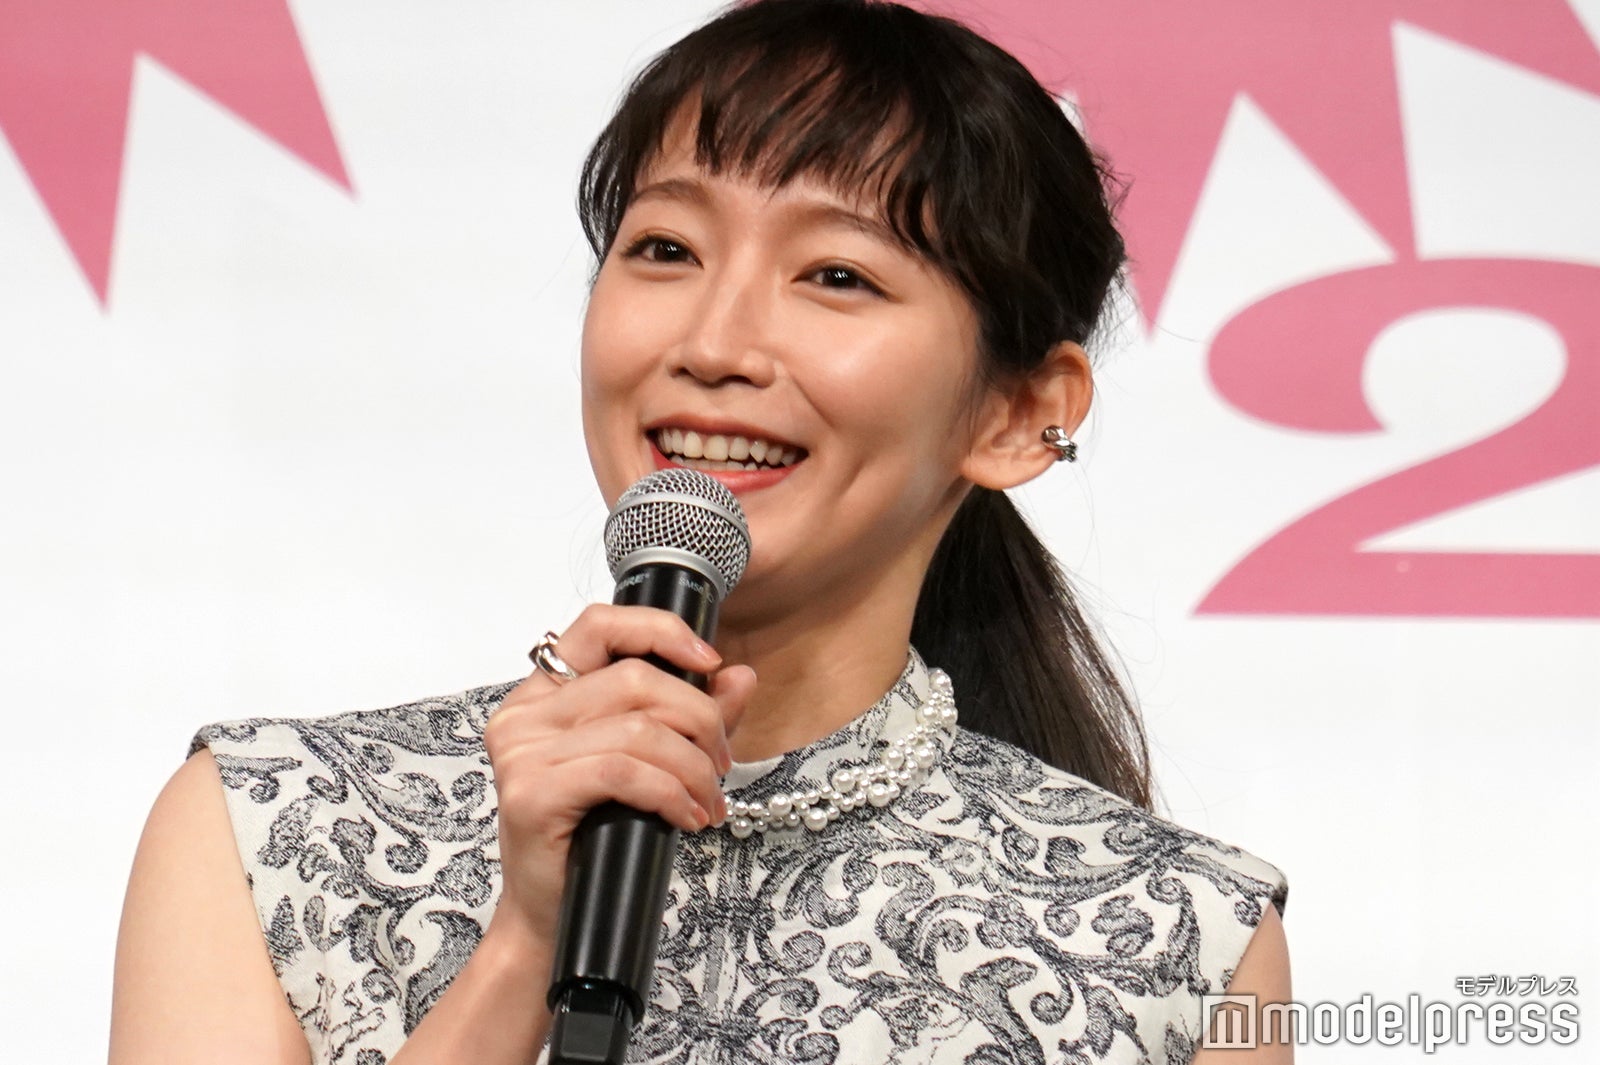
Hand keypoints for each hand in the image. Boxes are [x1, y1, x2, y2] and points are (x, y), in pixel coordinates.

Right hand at [481, 603, 756, 948]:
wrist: (556, 920)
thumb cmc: (597, 840)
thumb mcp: (652, 765)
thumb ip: (692, 717)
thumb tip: (740, 676)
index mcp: (544, 695)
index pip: (600, 626)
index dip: (661, 632)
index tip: (709, 662)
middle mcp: (524, 715)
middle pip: (635, 679)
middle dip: (699, 718)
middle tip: (722, 763)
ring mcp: (522, 754)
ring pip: (638, 728)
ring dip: (693, 766)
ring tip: (709, 799)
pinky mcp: (531, 794)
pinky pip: (624, 772)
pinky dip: (672, 792)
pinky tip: (689, 817)